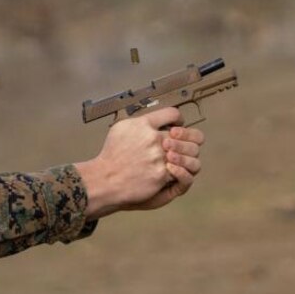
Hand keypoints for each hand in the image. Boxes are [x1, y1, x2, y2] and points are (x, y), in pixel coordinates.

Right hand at [74, 106, 203, 219]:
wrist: (105, 179)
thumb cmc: (111, 156)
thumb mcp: (121, 128)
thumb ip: (141, 123)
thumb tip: (155, 121)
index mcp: (143, 124)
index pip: (173, 113)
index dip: (179, 119)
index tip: (178, 125)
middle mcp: (153, 138)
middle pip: (186, 133)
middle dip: (189, 138)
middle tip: (187, 143)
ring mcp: (159, 157)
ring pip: (190, 152)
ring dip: (188, 155)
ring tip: (183, 158)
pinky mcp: (162, 174)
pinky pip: (183, 170)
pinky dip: (181, 170)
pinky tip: (175, 170)